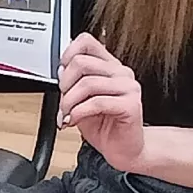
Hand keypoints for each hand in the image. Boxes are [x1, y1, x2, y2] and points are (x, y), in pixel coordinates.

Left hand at [58, 33, 146, 171]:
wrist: (124, 150)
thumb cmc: (104, 125)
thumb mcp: (79, 100)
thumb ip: (72, 83)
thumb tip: (61, 70)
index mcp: (109, 66)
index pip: (86, 42)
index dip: (67, 53)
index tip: (61, 72)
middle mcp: (121, 73)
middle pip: (81, 62)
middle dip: (64, 84)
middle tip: (63, 101)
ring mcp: (129, 87)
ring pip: (87, 83)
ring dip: (69, 102)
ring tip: (67, 114)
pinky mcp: (131, 105)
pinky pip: (97, 102)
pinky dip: (78, 112)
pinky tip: (74, 120)